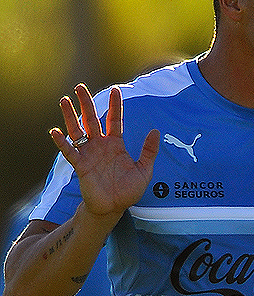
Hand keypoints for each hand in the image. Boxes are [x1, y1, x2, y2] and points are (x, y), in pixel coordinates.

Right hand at [49, 84, 159, 218]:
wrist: (114, 208)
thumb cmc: (129, 190)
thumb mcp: (144, 169)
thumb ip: (149, 151)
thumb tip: (156, 131)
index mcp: (116, 144)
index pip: (114, 120)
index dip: (115, 105)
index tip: (115, 89)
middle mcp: (101, 146)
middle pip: (92, 119)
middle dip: (86, 103)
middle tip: (79, 87)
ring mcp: (89, 154)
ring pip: (78, 131)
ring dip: (70, 116)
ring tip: (64, 100)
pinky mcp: (81, 166)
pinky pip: (70, 152)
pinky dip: (62, 142)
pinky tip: (55, 131)